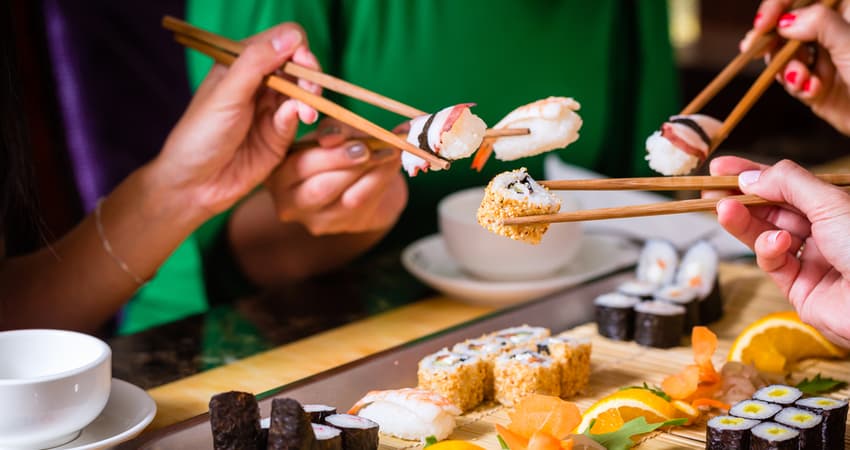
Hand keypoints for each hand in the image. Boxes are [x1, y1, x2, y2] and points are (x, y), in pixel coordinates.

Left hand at [152, 23, 320, 217]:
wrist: (196, 184)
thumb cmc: (201, 135)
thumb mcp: (227, 93)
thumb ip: (257, 63)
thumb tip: (293, 37)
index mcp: (242, 64)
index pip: (280, 41)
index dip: (295, 47)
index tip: (301, 61)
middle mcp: (259, 83)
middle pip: (298, 65)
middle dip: (309, 74)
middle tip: (310, 89)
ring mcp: (271, 108)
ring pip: (304, 91)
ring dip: (311, 96)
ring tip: (307, 111)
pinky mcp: (280, 134)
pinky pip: (299, 117)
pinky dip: (303, 114)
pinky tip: (300, 119)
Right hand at [265, 118, 407, 234]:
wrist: (361, 180)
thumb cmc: (340, 151)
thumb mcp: (333, 134)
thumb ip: (334, 131)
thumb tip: (332, 137)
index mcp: (278, 171)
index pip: (297, 164)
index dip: (327, 152)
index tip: (348, 137)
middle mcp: (288, 200)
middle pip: (320, 187)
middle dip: (348, 164)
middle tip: (370, 147)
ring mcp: (313, 219)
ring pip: (345, 199)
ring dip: (372, 173)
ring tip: (390, 151)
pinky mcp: (339, 226)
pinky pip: (364, 204)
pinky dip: (381, 181)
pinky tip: (392, 164)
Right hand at [709, 156, 849, 346]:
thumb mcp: (829, 202)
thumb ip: (787, 184)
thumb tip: (750, 176)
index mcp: (832, 207)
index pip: (785, 185)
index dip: (753, 174)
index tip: (721, 168)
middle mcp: (821, 232)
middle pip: (770, 210)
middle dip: (740, 199)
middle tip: (710, 191)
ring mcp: (809, 260)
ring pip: (765, 235)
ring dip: (743, 222)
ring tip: (724, 210)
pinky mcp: (798, 288)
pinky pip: (773, 264)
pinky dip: (768, 251)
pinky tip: (776, 243)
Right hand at [741, 1, 849, 133]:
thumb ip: (820, 25)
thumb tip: (785, 22)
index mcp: (845, 12)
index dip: (778, 5)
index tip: (763, 22)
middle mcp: (831, 32)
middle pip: (786, 25)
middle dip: (772, 40)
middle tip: (753, 48)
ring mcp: (822, 58)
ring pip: (783, 55)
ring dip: (786, 68)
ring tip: (803, 80)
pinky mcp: (815, 84)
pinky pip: (791, 80)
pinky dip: (796, 85)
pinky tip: (812, 91)